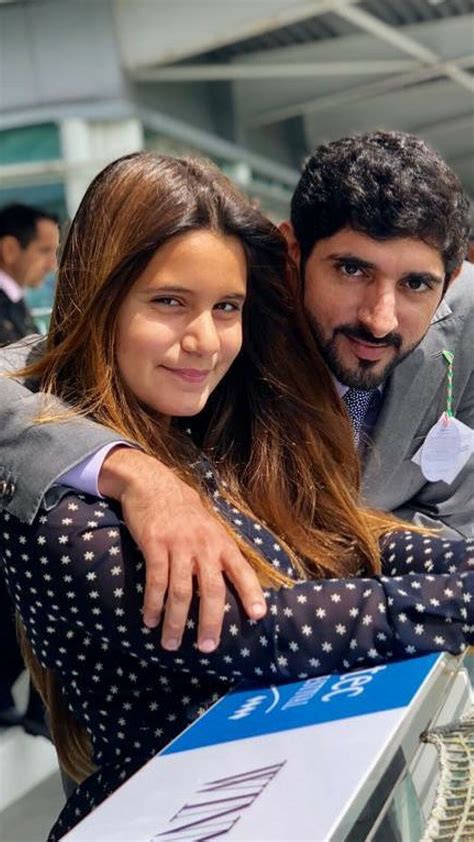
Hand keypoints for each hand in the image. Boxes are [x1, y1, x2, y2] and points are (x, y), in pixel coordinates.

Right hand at [99, 447, 266, 649]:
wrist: (154, 484)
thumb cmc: (184, 512)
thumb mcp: (210, 528)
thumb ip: (219, 553)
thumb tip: (232, 584)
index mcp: (222, 543)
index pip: (242, 571)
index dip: (251, 593)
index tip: (258, 616)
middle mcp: (204, 545)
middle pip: (212, 590)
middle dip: (211, 622)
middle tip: (207, 648)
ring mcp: (179, 545)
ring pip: (181, 592)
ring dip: (175, 622)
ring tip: (171, 644)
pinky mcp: (155, 544)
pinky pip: (156, 581)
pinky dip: (153, 604)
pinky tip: (149, 620)